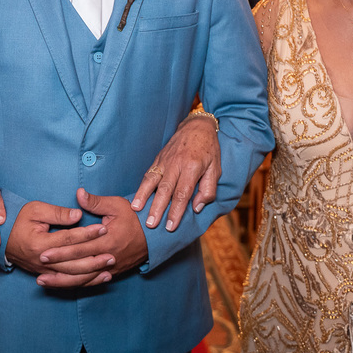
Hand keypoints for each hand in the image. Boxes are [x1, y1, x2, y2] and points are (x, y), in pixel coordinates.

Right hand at [5, 199, 111, 285]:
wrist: (3, 241)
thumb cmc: (20, 221)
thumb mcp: (35, 210)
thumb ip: (57, 212)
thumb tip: (78, 215)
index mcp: (40, 244)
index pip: (68, 239)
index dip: (86, 234)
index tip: (103, 228)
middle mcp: (43, 262)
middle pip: (73, 263)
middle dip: (94, 258)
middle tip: (112, 254)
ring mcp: (46, 272)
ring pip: (73, 276)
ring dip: (92, 273)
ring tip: (109, 267)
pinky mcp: (48, 276)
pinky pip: (69, 282)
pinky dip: (86, 282)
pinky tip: (99, 278)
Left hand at [36, 188, 148, 287]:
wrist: (155, 236)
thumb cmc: (135, 218)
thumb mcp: (116, 205)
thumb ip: (95, 202)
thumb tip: (78, 194)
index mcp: (107, 240)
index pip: (79, 248)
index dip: (61, 251)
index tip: (44, 252)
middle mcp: (107, 257)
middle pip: (78, 265)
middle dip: (57, 266)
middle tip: (38, 265)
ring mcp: (110, 268)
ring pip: (83, 278)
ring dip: (62, 281)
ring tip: (43, 281)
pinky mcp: (111, 273)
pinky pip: (91, 281)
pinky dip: (76, 284)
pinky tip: (62, 285)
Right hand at [131, 114, 219, 230]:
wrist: (197, 126)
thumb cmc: (209, 150)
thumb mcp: (216, 169)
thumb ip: (208, 189)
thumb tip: (196, 207)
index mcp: (192, 167)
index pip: (182, 193)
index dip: (176, 211)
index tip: (170, 226)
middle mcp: (176, 164)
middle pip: (165, 189)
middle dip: (157, 208)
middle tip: (151, 225)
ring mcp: (165, 161)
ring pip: (152, 181)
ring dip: (143, 196)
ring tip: (136, 210)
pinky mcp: (158, 159)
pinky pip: (148, 174)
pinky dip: (141, 187)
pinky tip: (136, 198)